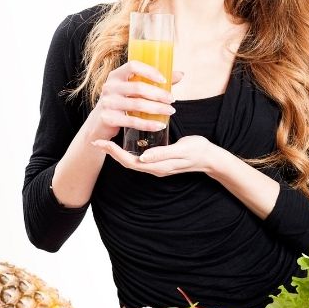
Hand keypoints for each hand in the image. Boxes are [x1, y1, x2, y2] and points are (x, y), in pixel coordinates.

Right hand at [87, 61, 182, 141]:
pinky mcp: (108, 118)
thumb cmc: (120, 103)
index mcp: (116, 75)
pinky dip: (148, 124)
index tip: (164, 79)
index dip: (150, 71)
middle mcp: (109, 87)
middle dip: (159, 94)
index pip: (133, 66)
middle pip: (138, 87)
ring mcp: (107, 103)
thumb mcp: (132, 90)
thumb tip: (180, 74)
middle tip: (172, 100)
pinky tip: (160, 125)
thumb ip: (153, 81)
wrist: (98, 124)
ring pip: (137, 105)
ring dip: (157, 109)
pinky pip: (132, 121)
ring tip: (170, 111)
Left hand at [91, 135, 218, 176]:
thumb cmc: (197, 151)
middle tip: (97, 140)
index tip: (101, 142)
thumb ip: (162, 153)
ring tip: (107, 140)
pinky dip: (129, 149)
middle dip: (111, 152)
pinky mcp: (159, 160)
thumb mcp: (181, 150)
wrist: (211, 158)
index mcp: (157, 166)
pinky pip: (139, 157)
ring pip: (131, 160)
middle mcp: (154, 168)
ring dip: (118, 151)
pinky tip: (126, 141)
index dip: (113, 152)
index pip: (129, 161)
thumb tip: (143, 157)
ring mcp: (156, 165)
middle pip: (126, 161)